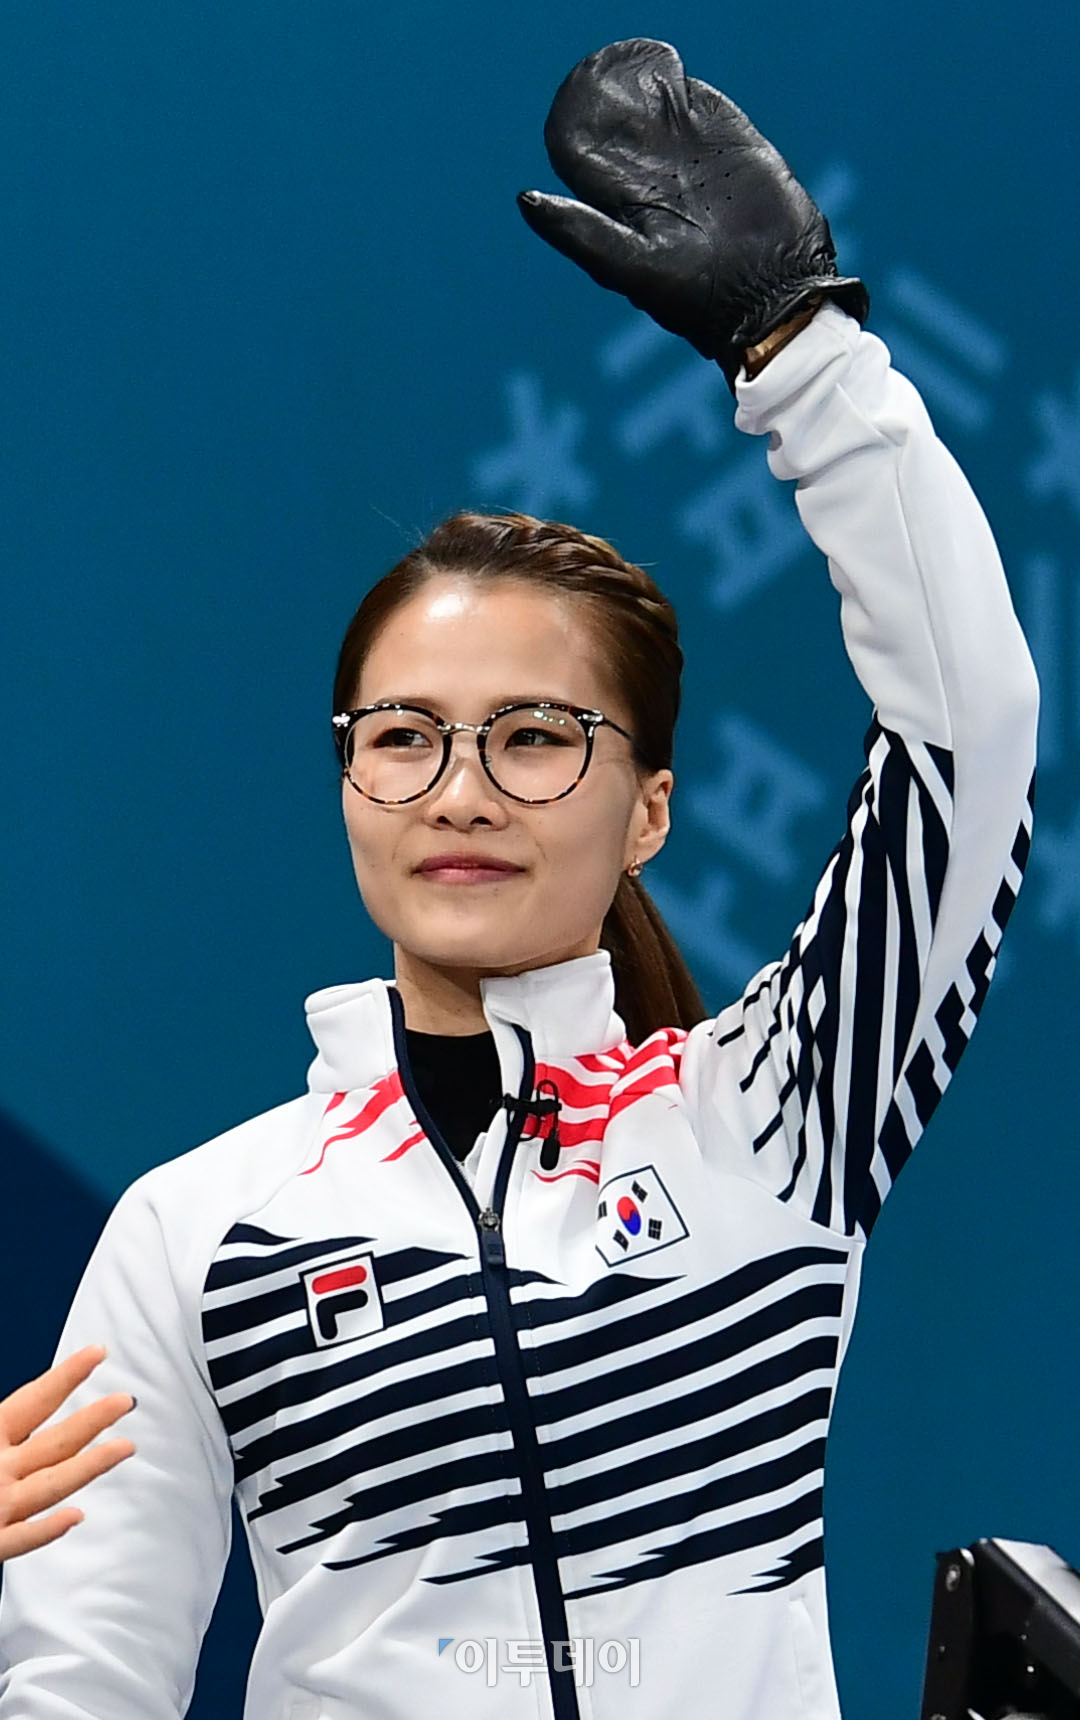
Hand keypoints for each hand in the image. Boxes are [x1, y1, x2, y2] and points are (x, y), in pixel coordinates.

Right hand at [0, 1344, 135, 1559]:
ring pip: (48, 1487)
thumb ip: (1, 1420)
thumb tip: (15, 1405)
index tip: (98, 1353)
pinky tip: (76, 1518)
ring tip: (126, 1448)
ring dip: (88, 1467)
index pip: (32, 1402)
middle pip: (53, 1442)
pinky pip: (16, 1541)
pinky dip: (45, 1531)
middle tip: (127, 1401)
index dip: (65, 1376)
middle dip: (92, 1420)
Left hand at [518, 38, 867, 382]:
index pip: (583, 148)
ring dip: (645, 82)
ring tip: (634, 57)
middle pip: (620, 121)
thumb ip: (582, 232)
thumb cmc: (697, 296)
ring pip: (658, 108)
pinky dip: (682, 84)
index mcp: (621, 204)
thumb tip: (524, 199)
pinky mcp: (731, 146)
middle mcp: (653, 179)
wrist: (770, 297)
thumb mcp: (631, 266)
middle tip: (606, 62)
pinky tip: (669, 66)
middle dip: (611, 91)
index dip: (577, 116)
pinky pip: (699, 104)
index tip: (578, 87)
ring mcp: (692, 160)